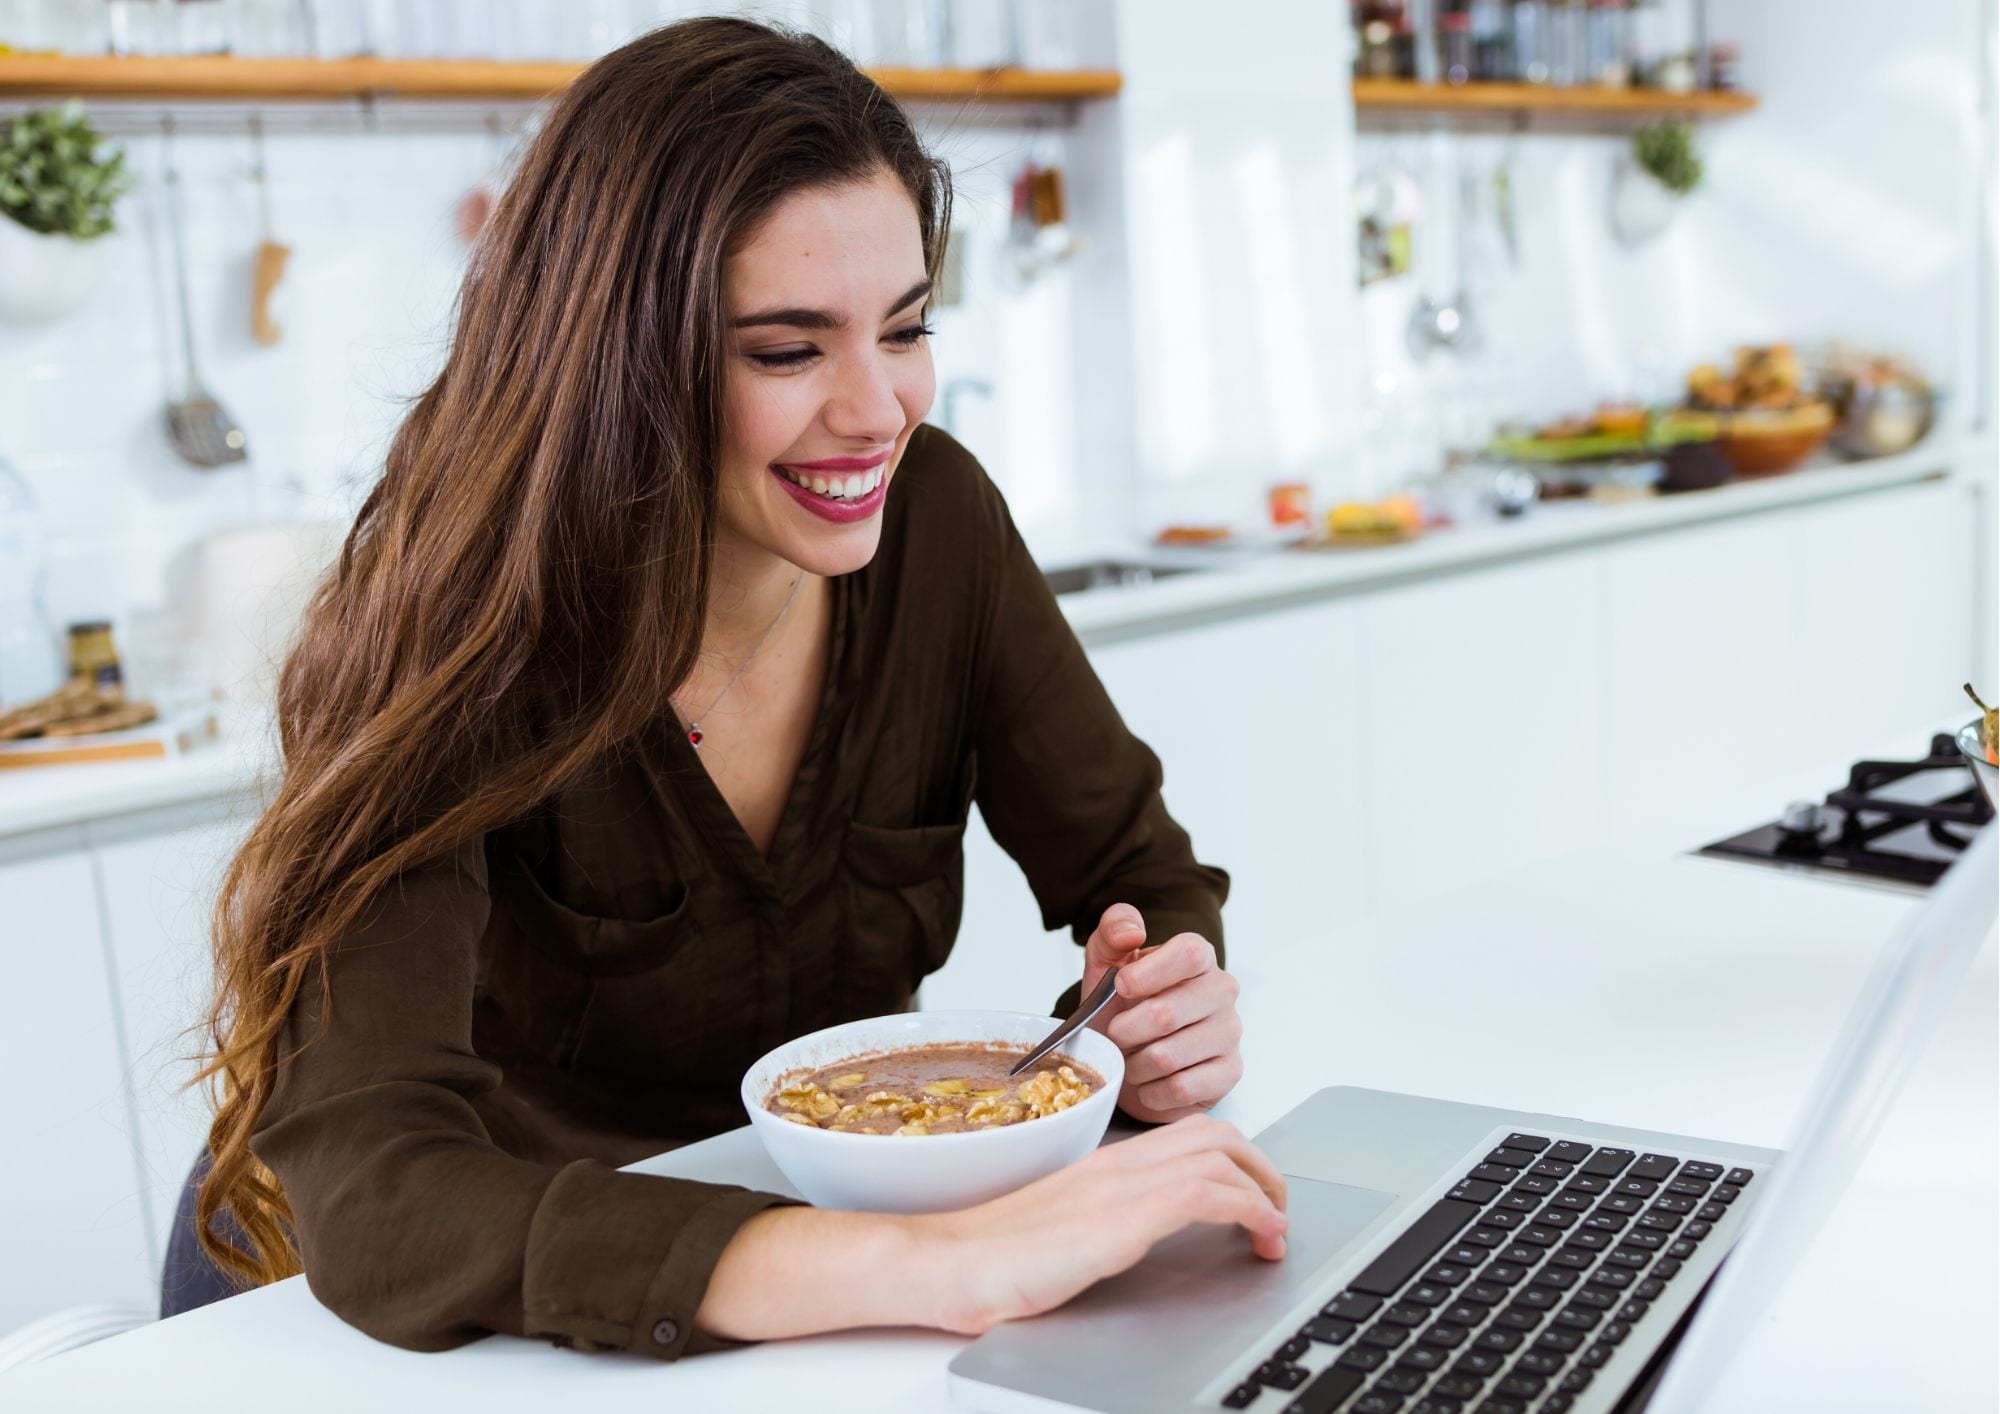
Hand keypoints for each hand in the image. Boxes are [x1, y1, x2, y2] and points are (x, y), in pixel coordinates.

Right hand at [920, 1114, 1287, 1333]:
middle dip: (1264, 1167)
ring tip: (1277, 1229)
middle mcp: (1117, 1164)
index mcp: (1104, 1164)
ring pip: (1220, 1153)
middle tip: (1278, 1210)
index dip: (1235, 1159)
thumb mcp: (1063, 1230)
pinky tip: (1259, 1237)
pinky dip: (1249, 1208)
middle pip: (1215, 1133)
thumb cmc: (992, 1257)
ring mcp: (1121, 1187)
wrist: (948, 1264)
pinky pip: (1206, 1192)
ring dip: (1266, 1189)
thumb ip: (1102, 1221)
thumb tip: (1135, 1237)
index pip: (1187, 1134)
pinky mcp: (1123, 1219)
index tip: (1255, 1198)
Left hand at [1080, 903, 1243, 1123]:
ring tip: (1131, 1060)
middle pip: (1167, 1013)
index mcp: (1198, 957)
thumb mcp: (1105, 965)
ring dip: (1134, 1064)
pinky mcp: (1230, 1072)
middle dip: (1125, 1030)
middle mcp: (1222, 990)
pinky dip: (1151, 1090)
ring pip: (1168, 1056)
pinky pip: (1182, 1087)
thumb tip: (1133, 931)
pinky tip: (1148, 1083)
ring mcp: (1230, 1032)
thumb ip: (1112, 931)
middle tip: (1115, 1035)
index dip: (1147, 974)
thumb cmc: (1121, 1009)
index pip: (1189, 954)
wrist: (1131, 1060)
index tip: (1119, 988)